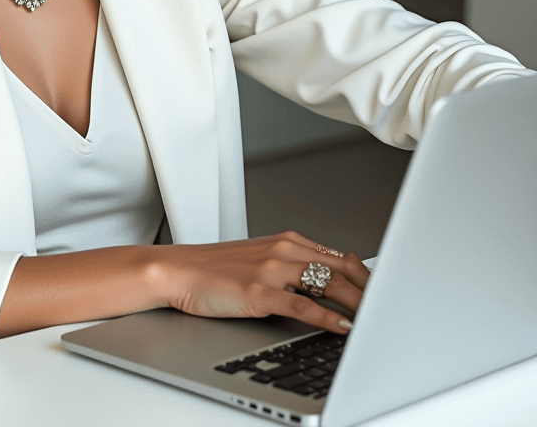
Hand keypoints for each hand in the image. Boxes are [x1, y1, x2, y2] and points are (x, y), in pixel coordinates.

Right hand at [155, 231, 370, 334]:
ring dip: (359, 305)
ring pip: (329, 284)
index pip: (341, 257)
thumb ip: (293, 267)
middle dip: (372, 292)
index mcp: (287, 242)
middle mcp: (284, 251)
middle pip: (343, 269)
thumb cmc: (216, 269)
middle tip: (390, 310)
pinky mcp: (259, 292)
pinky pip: (303, 306)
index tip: (386, 296)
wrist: (179, 270)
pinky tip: (343, 327)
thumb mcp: (260, 259)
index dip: (368, 279)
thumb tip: (328, 284)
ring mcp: (272, 270)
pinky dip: (329, 318)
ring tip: (377, 321)